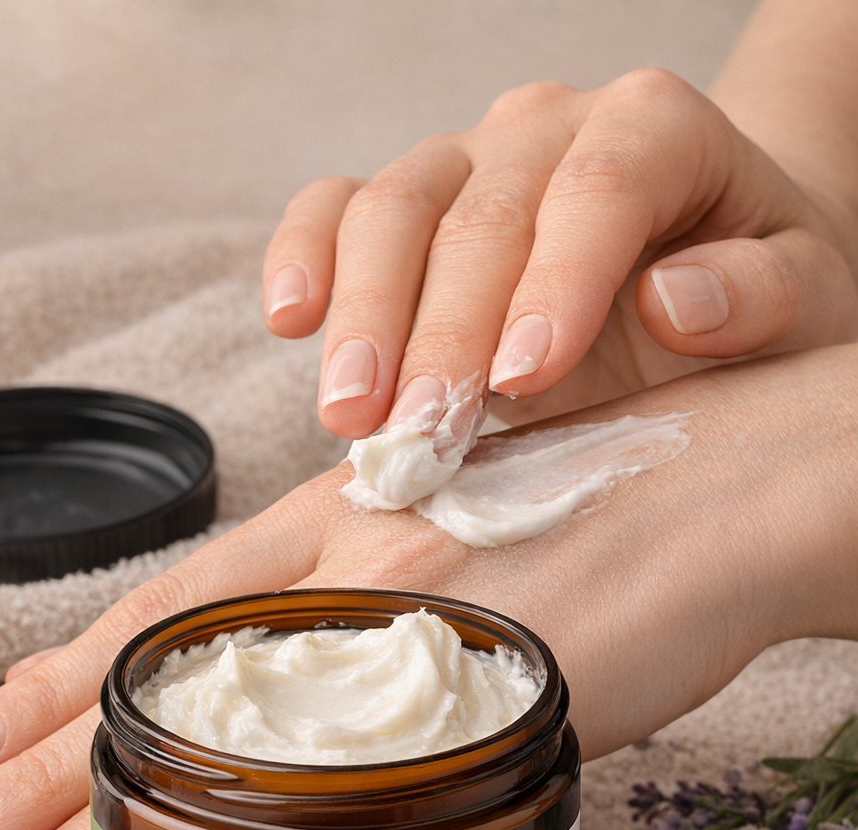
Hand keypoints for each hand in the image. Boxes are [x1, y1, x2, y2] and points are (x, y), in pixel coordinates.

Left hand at [0, 346, 857, 829]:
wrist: (748, 485)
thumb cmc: (637, 514)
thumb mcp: (488, 555)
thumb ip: (406, 623)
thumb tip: (354, 713)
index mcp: (344, 522)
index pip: (170, 608)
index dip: (68, 671)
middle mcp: (338, 561)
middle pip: (148, 669)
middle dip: (32, 749)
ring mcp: (386, 622)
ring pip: (196, 725)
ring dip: (85, 804)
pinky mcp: (453, 684)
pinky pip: (307, 779)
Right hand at [263, 69, 857, 435]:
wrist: (700, 272)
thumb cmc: (752, 296)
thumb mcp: (804, 301)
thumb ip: (761, 296)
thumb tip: (675, 303)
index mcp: (655, 130)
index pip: (598, 187)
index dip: (555, 280)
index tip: (525, 378)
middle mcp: (550, 130)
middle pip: (480, 212)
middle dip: (442, 331)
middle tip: (421, 435)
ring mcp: (467, 162)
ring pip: (394, 209)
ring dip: (365, 320)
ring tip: (353, 419)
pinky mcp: (411, 208)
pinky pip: (337, 209)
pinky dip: (305, 259)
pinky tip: (290, 320)